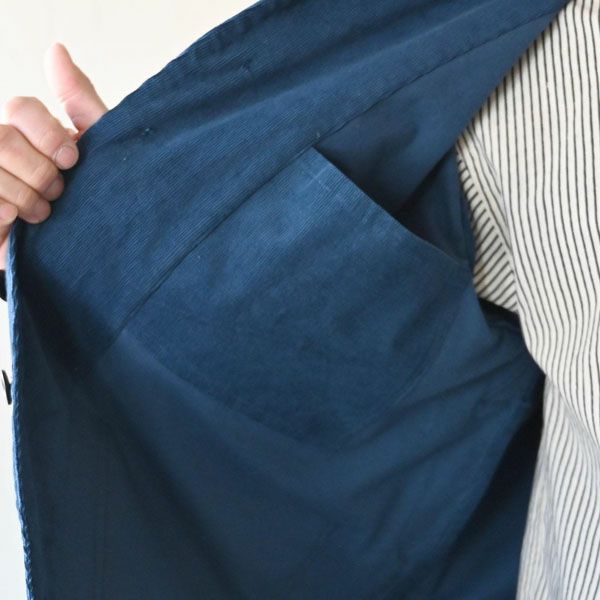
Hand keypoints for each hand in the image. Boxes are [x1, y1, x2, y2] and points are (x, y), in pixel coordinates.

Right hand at [0, 42, 106, 268]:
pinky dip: (5, 211)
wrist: (100, 247)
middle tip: (61, 191)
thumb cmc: (102, 195)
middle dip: (39, 170)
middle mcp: (3, 150)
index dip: (47, 133)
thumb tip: (55, 49)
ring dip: (27, 195)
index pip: (20, 107)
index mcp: (29, 132)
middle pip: (1, 137)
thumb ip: (79, 100)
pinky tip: (23, 223)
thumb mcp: (101, 147)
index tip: (74, 160)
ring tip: (47, 212)